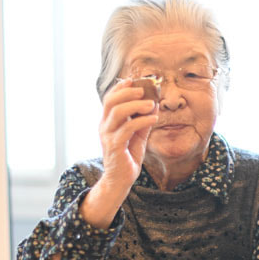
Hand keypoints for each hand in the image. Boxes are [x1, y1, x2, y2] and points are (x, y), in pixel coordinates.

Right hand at [78, 81, 158, 229]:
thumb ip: (143, 120)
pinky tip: (154, 118)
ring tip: (152, 104)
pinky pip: (127, 129)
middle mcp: (104, 126)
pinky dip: (142, 121)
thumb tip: (154, 104)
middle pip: (111, 102)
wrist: (121, 179)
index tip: (133, 80)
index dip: (120, 88)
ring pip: (118, 113)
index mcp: (107, 121)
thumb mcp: (137, 135)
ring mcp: (108, 136)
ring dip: (136, 105)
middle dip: (127, 93)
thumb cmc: (128, 156)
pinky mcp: (115, 146)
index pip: (109, 99)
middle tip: (144, 90)